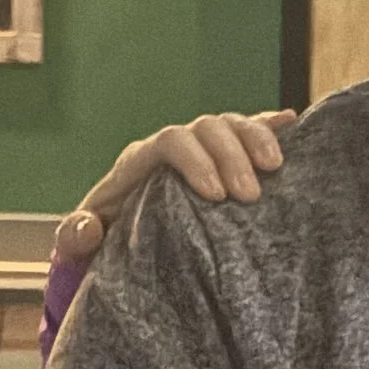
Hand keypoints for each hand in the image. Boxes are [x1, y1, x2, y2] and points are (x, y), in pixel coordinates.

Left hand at [52, 111, 293, 263]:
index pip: (170, 142)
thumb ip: (75, 236)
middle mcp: (172, 147)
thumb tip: (89, 228)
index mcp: (139, 162)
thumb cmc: (102, 241)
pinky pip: (247, 132)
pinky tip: (293, 123)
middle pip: (206, 129)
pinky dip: (269, 126)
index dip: (195, 161)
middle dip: (231, 155)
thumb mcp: (81, 244)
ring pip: (231, 125)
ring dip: (256, 140)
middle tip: (250, 195)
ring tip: (276, 168)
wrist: (118, 240)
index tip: (215, 195)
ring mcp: (200, 150)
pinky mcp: (222, 160)